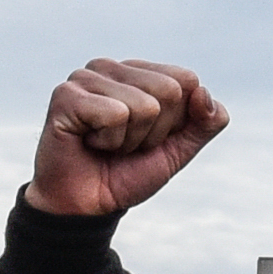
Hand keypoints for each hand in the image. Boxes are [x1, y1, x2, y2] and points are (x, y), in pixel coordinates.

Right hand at [26, 60, 229, 222]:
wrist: (87, 206)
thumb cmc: (127, 173)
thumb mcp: (177, 150)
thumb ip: (205, 123)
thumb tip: (203, 92)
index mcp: (139, 71)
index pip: (187, 80)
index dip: (176, 121)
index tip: (148, 137)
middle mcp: (112, 67)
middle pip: (169, 91)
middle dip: (154, 132)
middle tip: (125, 145)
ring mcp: (86, 77)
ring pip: (145, 106)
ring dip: (130, 140)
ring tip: (105, 145)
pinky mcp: (67, 95)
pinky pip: (116, 115)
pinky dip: (109, 141)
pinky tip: (89, 143)